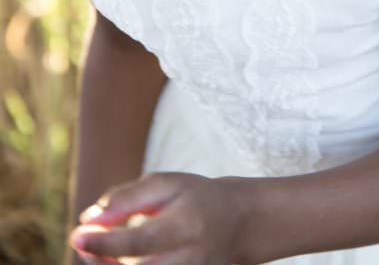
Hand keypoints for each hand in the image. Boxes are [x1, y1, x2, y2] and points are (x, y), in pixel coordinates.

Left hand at [69, 172, 248, 264]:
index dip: (105, 243)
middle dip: (100, 264)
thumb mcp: (167, 184)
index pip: (140, 242)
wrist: (238, 225)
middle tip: (82, 241)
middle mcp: (188, 261)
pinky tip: (113, 262)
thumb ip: (127, 198)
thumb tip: (88, 218)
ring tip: (96, 253)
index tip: (77, 235)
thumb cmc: (195, 198)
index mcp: (186, 226)